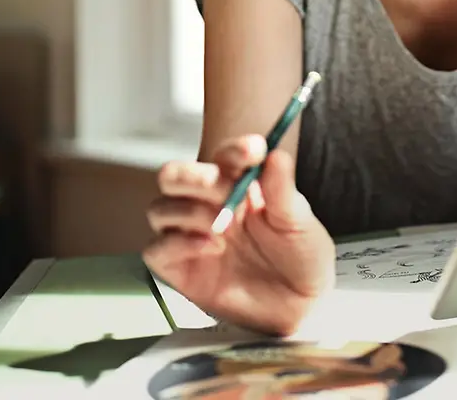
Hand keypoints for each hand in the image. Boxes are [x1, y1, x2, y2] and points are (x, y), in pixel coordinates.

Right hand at [143, 135, 335, 335]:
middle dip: (192, 175)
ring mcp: (191, 236)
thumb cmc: (301, 258)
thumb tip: (277, 154)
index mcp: (238, 186)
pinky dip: (176, 245)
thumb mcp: (299, 223)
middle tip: (220, 187)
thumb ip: (283, 191)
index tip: (254, 150)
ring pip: (160, 209)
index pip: (223, 158)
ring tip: (222, 228)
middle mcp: (208, 206)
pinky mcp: (180, 269)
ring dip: (187, 212)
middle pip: (173, 176)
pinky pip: (155, 251)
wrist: (300, 307)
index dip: (233, 150)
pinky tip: (209, 247)